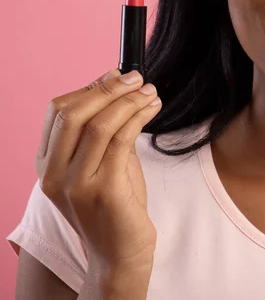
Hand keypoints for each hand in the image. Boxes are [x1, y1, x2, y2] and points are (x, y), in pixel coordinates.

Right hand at [36, 69, 160, 275]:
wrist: (121, 254)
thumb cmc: (115, 209)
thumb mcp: (103, 167)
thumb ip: (104, 136)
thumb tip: (119, 94)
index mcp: (49, 166)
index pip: (57, 113)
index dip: (88, 88)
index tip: (115, 75)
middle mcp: (55, 175)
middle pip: (73, 114)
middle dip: (108, 89)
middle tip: (136, 79)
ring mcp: (77, 184)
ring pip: (99, 124)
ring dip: (128, 101)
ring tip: (150, 92)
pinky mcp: (104, 191)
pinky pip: (120, 141)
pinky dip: (137, 118)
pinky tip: (151, 110)